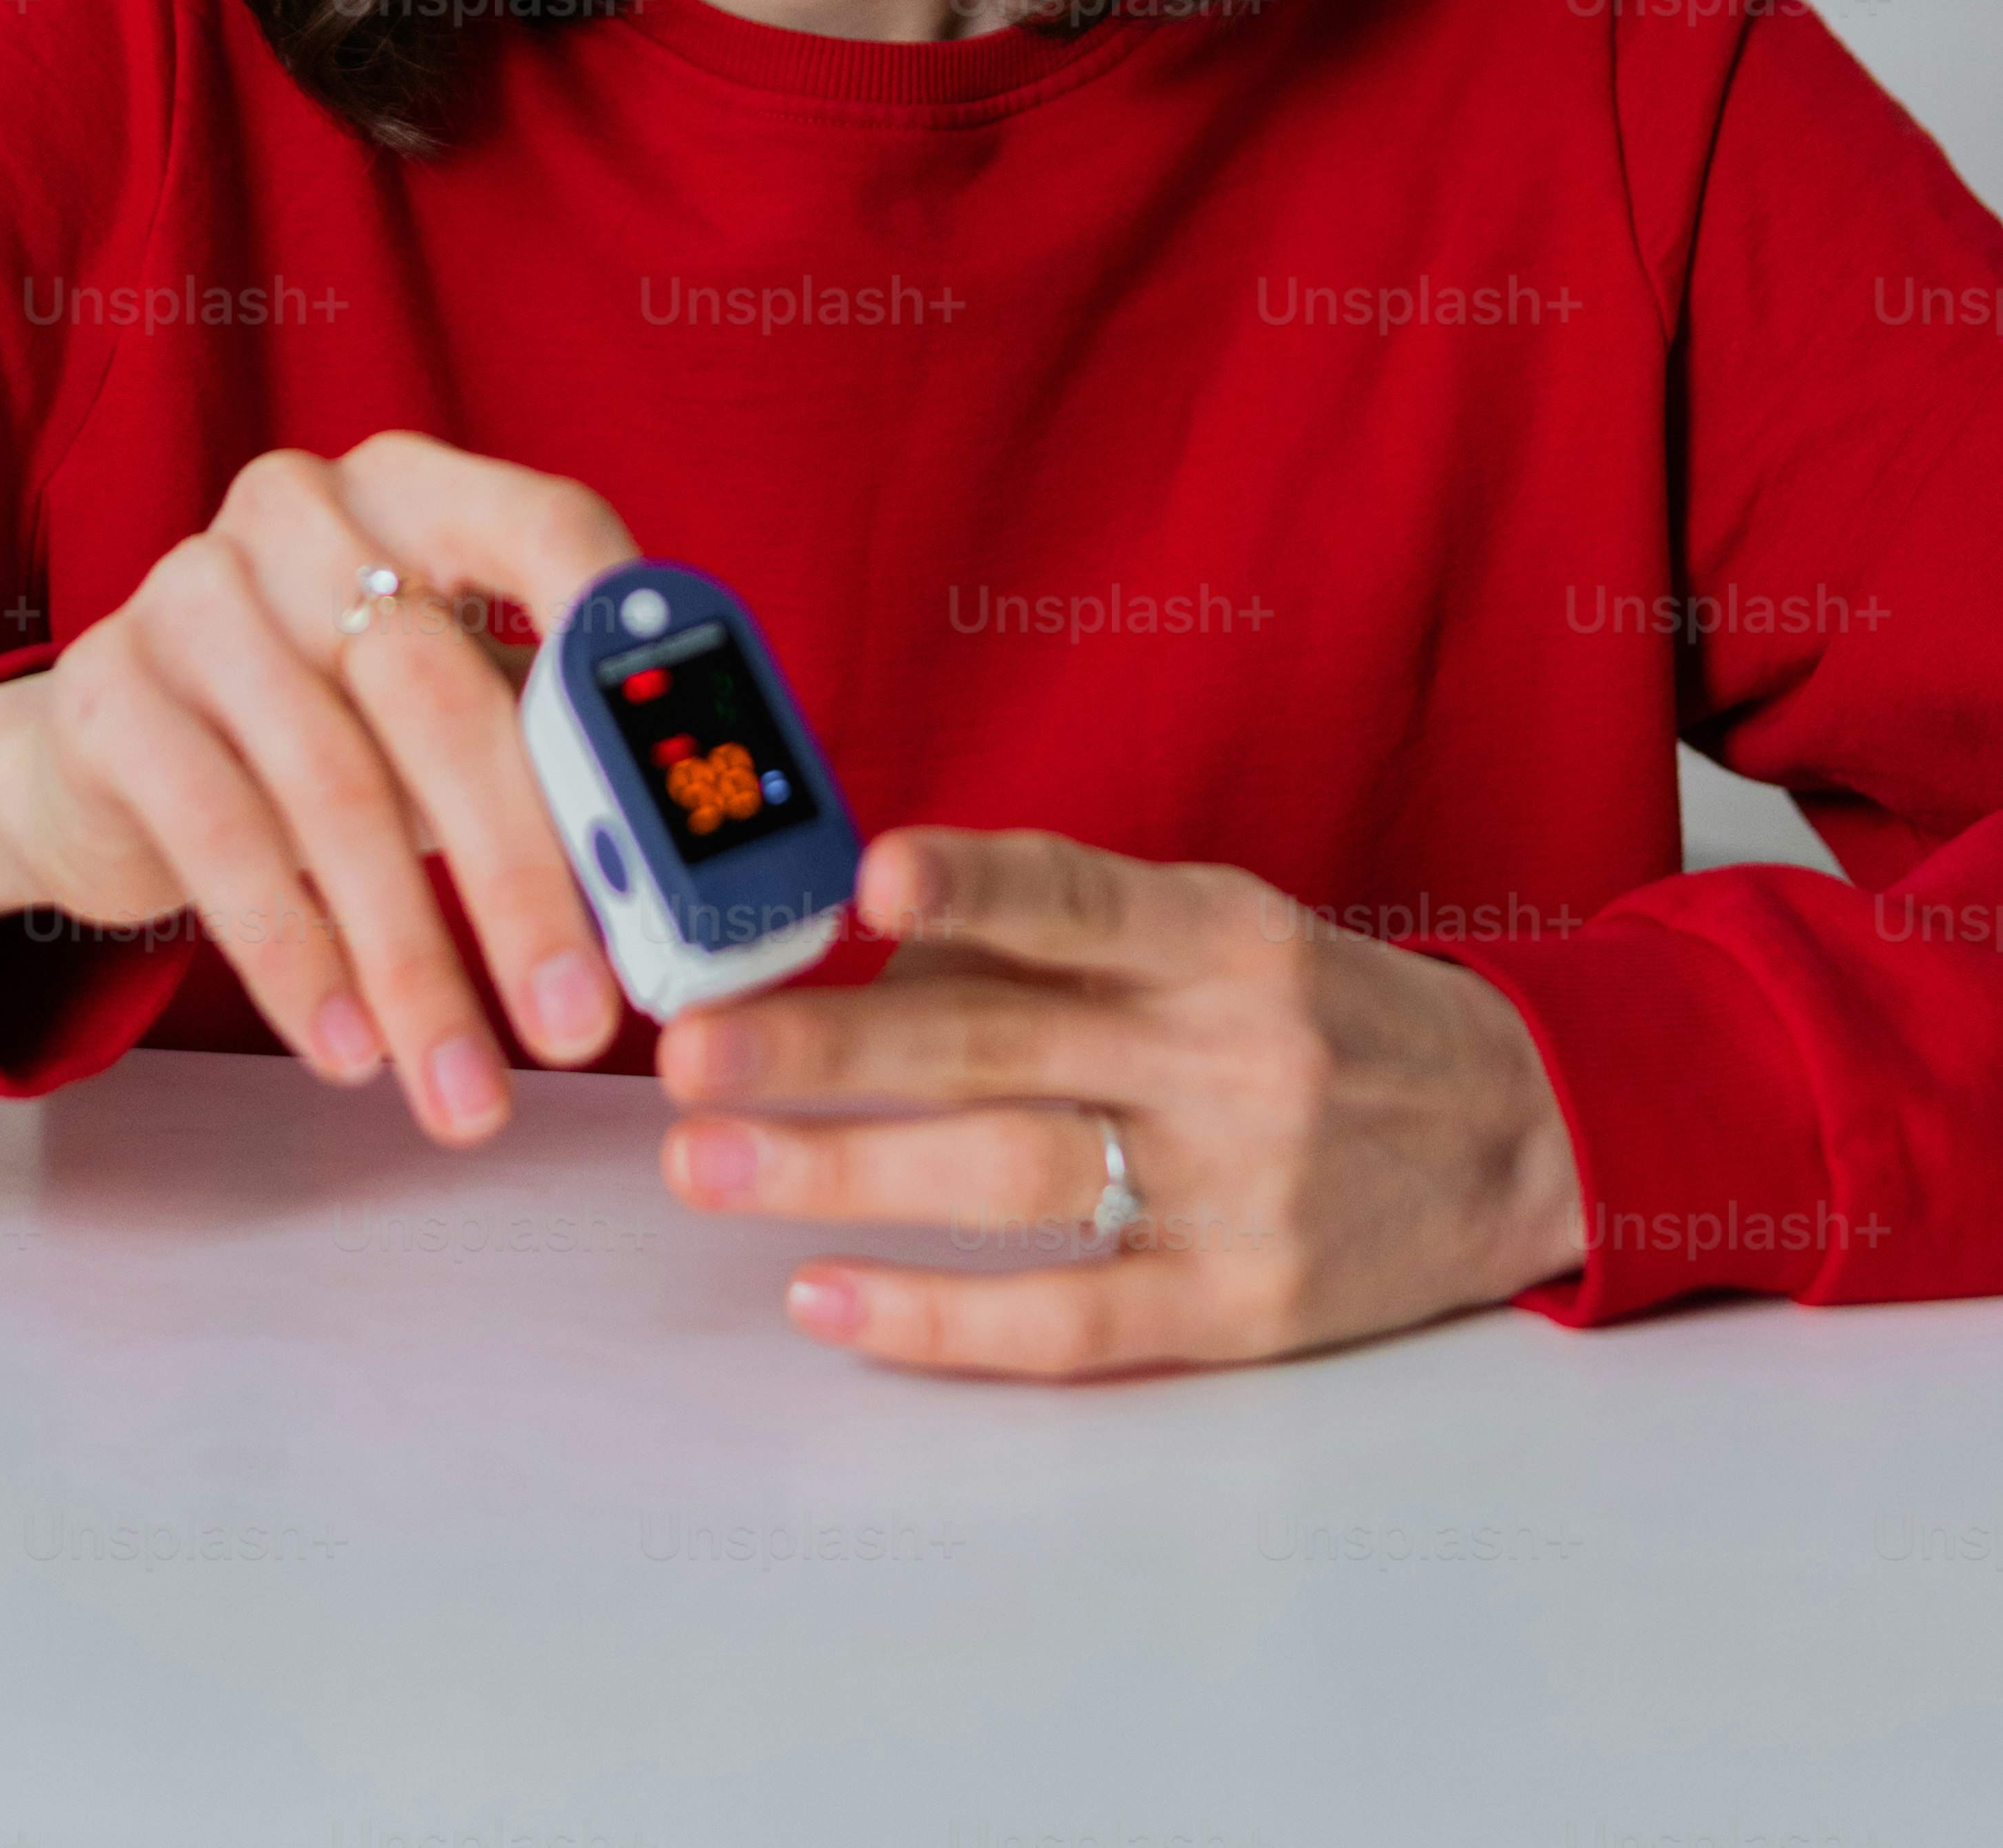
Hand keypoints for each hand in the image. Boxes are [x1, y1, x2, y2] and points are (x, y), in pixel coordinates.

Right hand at [0, 429, 631, 1142]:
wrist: (113, 753)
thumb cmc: (328, 727)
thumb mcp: (442, 714)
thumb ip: (549, 758)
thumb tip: (676, 880)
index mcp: (418, 489)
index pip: (545, 525)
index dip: (619, 631)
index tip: (674, 768)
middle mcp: (302, 512)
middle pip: (437, 693)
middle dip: (520, 877)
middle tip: (579, 1026)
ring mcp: (191, 593)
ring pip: (332, 786)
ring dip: (411, 961)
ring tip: (466, 1089)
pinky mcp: (110, 694)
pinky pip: (220, 837)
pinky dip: (297, 959)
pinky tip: (351, 1051)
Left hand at [657, 828, 1584, 1374]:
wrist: (1518, 1130)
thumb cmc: (1313, 1012)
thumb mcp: (1211, 933)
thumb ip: (1053, 945)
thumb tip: (859, 966)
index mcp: (1218, 932)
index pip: (1082, 901)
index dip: (977, 891)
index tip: (867, 883)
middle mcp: (1228, 1050)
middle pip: (1002, 1049)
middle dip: (826, 1053)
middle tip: (685, 1055)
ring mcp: (1239, 1186)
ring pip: (1010, 1180)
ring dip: (841, 1176)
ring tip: (707, 1166)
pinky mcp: (1243, 1306)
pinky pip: (1069, 1319)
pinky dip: (937, 1315)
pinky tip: (825, 1299)